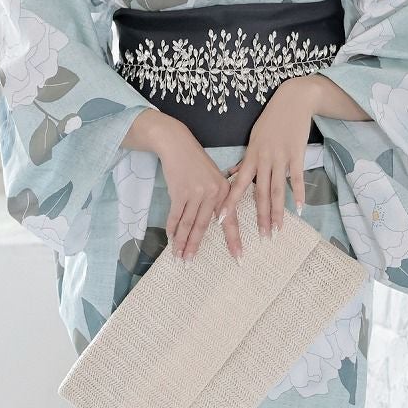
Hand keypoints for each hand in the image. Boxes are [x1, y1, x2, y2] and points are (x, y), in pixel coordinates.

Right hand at [157, 122, 242, 262]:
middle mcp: (213, 192)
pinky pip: (176, 216)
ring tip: (178, 256)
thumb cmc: (195, 162)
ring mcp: (196, 192)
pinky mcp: (180, 191)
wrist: (177, 144)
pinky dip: (172, 228)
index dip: (233, 240)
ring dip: (182, 242)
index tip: (238, 257)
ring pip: (188, 224)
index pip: (229, 220)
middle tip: (191, 263)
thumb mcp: (212, 178)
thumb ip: (215, 199)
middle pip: (203, 226)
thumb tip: (214, 223)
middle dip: (195, 247)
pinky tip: (170, 238)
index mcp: (224, 190)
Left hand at [217, 76, 320, 245]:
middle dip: (260, 216)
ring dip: (278, 211)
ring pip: (278, 189)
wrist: (293, 100)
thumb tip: (233, 173)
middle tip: (260, 236)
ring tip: (278, 230)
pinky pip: (297, 178)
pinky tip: (300, 209)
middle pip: (260, 193)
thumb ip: (246, 159)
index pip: (238, 184)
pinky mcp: (297, 154)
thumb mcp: (254, 138)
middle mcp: (264, 159)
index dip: (229, 202)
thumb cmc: (271, 120)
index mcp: (251, 155)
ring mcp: (281, 157)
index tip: (220, 220)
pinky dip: (300, 194)